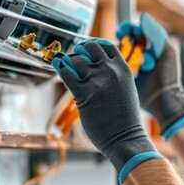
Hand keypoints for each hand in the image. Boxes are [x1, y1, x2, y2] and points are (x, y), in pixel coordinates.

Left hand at [51, 39, 161, 183]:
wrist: (126, 138)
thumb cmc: (125, 119)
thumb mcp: (126, 89)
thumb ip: (114, 76)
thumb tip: (96, 67)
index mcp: (123, 69)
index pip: (106, 45)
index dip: (93, 45)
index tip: (86, 50)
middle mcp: (110, 71)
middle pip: (89, 47)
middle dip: (80, 51)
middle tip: (75, 59)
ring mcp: (97, 82)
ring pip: (75, 59)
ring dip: (68, 62)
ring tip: (67, 69)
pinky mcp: (83, 94)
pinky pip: (65, 73)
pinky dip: (59, 66)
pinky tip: (57, 65)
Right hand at [117, 13, 183, 139]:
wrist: (163, 100)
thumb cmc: (169, 76)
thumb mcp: (166, 52)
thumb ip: (156, 33)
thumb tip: (142, 17)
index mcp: (149, 45)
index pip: (134, 30)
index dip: (130, 28)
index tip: (128, 30)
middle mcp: (137, 52)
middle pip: (123, 39)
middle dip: (125, 40)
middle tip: (127, 42)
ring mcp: (129, 63)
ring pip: (118, 51)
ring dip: (126, 54)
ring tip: (138, 63)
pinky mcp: (121, 74)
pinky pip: (113, 64)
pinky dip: (119, 64)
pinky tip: (131, 69)